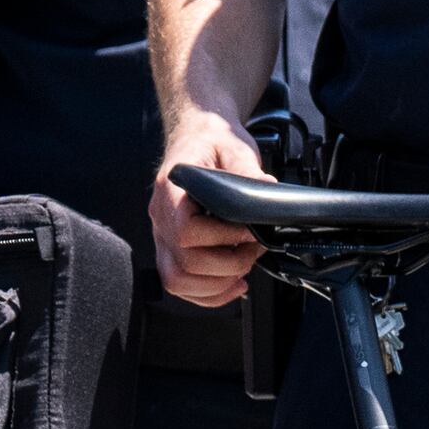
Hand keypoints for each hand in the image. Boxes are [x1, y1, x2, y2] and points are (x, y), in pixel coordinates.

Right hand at [149, 115, 266, 306]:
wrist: (197, 136)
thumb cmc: (211, 140)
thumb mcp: (234, 147)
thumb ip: (248, 170)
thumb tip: (268, 189)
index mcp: (170, 191)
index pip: (184, 232)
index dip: (222, 239)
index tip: (249, 232)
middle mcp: (160, 217)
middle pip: (183, 264)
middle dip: (227, 265)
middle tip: (254, 250)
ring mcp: (162, 234)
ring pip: (177, 280)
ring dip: (216, 284)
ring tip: (243, 268)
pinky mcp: (171, 246)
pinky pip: (179, 282)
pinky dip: (207, 293)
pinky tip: (232, 284)